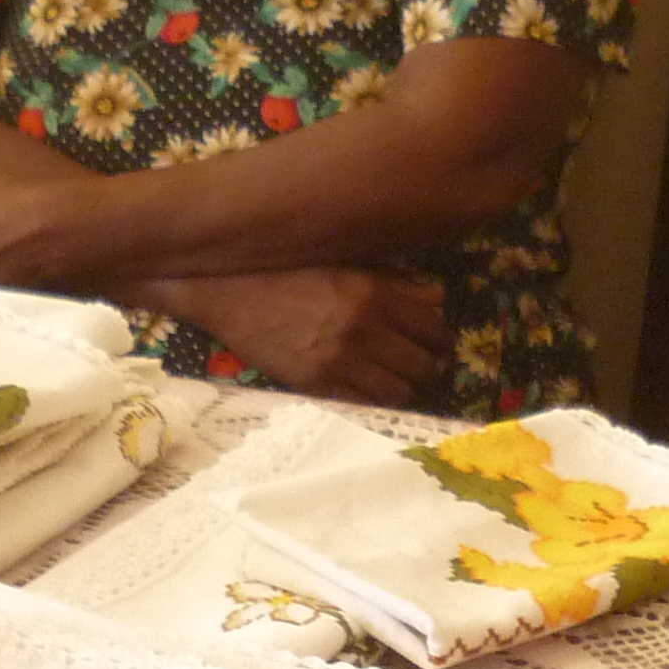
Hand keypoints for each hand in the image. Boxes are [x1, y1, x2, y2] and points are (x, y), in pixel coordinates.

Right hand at [141, 268, 452, 407]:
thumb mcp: (343, 263)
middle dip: (427, 367)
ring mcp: (341, 360)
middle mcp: (365, 328)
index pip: (433, 326)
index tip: (437, 344)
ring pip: (399, 390)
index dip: (441, 339)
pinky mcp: (317, 384)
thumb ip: (392, 280)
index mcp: (375, 293)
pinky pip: (364, 404)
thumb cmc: (285, 269)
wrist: (227, 291)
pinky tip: (368, 393)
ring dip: (403, 388)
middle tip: (421, 368)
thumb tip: (436, 297)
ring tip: (395, 383)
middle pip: (423, 362)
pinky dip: (373, 402)